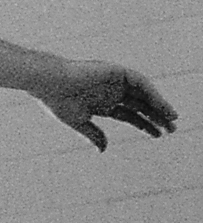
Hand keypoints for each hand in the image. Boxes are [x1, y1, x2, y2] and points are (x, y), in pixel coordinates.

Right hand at [38, 60, 177, 150]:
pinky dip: (151, 93)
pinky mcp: (118, 72)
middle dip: (157, 117)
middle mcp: (113, 92)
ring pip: (144, 95)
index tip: (159, 135)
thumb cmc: (58, 101)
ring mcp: (116, 82)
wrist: (50, 82)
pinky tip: (160, 104)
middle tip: (172, 129)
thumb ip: (94, 134)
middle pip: (141, 106)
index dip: (145, 125)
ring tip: (172, 118)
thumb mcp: (79, 122)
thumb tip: (104, 149)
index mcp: (103, 104)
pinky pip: (140, 82)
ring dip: (159, 105)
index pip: (131, 115)